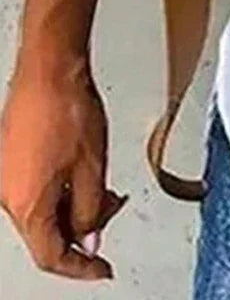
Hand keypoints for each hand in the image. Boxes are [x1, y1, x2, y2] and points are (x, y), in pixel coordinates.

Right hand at [0, 50, 126, 281]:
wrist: (49, 68)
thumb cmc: (67, 108)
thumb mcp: (92, 168)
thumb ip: (90, 211)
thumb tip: (89, 239)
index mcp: (27, 206)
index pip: (52, 255)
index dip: (81, 268)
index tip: (102, 271)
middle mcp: (9, 196)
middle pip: (45, 233)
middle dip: (81, 229)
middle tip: (110, 211)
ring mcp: (6, 175)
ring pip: (42, 209)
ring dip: (73, 205)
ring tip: (101, 186)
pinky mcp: (10, 157)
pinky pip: (35, 188)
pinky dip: (61, 188)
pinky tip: (81, 171)